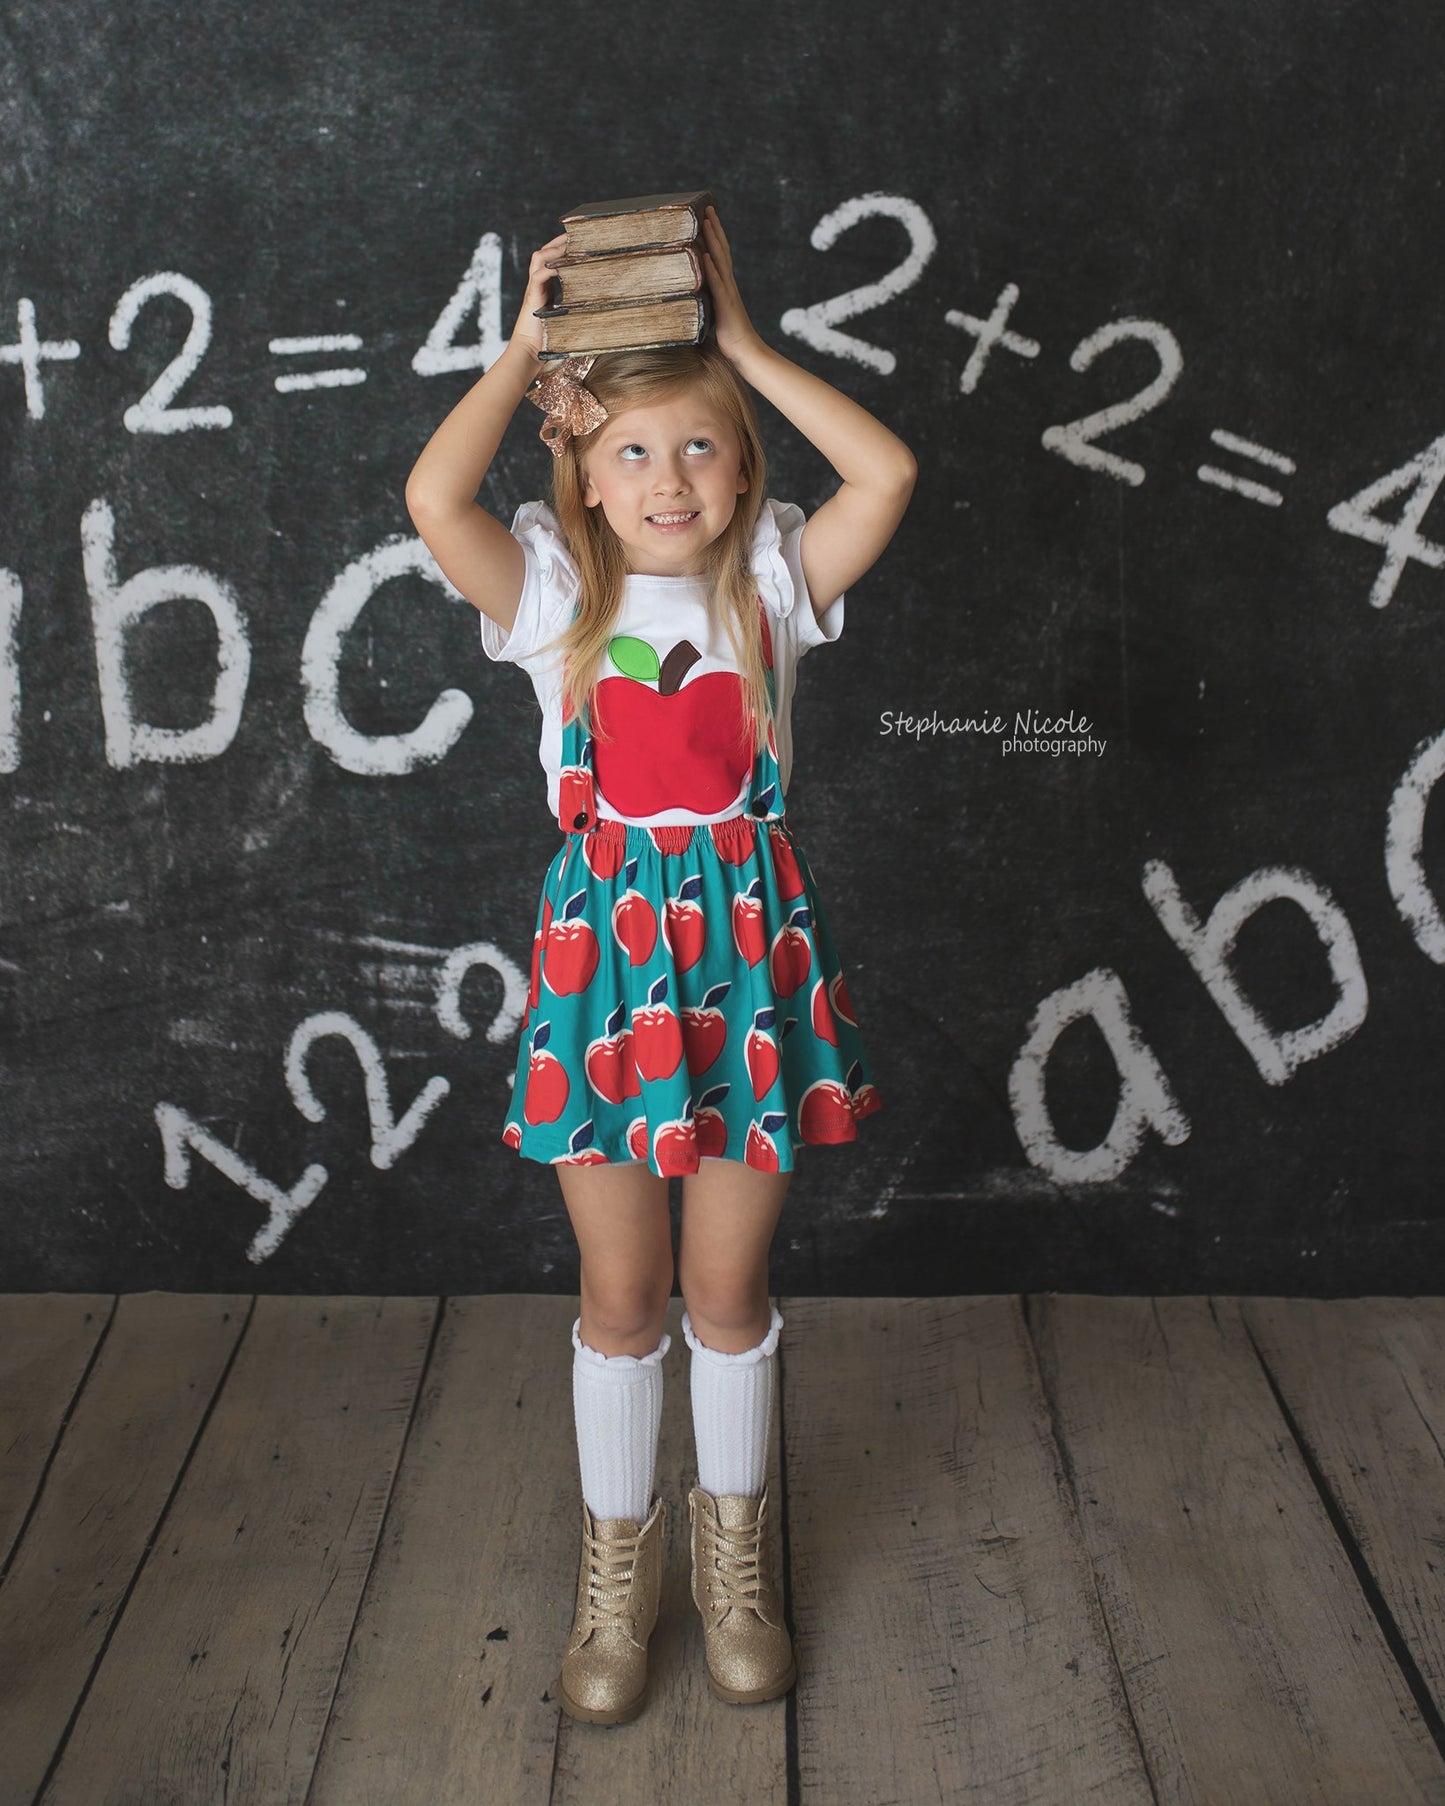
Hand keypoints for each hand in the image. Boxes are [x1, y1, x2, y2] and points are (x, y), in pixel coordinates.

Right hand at [508, 232, 568, 360]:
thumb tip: (601, 309)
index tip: (579, 240)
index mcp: (544, 287)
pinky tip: (563, 266)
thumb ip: (576, 310)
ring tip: (571, 245)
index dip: (562, 247)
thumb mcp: (566, 319)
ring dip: (555, 250)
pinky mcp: (532, 298)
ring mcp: (533, 290)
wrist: (528, 354)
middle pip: (544, 252)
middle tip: (577, 234)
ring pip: (539, 258)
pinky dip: (550, 268)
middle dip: (559, 241)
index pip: (550, 259)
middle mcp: (537, 285)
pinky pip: (539, 276)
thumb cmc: (548, 341)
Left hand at [700, 205, 763, 364]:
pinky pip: (717, 284)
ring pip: (720, 261)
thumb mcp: (715, 314)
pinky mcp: (725, 305)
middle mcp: (728, 284)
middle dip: (714, 228)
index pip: (720, 254)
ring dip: (712, 240)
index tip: (707, 216)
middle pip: (721, 250)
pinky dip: (710, 269)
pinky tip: (704, 255)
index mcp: (726, 285)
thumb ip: (707, 301)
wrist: (746, 353)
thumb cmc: (730, 338)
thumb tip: (693, 297)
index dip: (715, 235)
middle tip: (706, 208)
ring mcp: (727, 293)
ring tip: (705, 222)